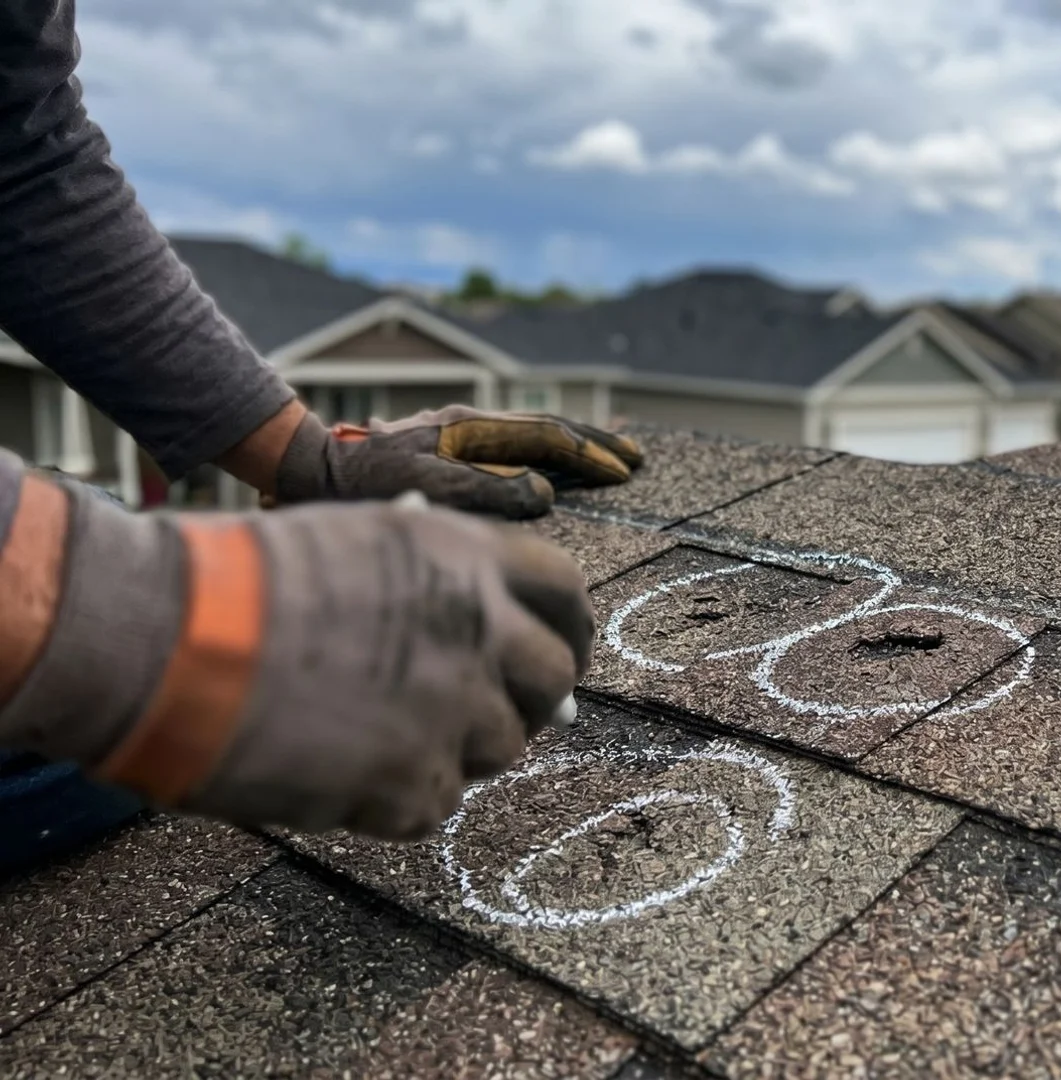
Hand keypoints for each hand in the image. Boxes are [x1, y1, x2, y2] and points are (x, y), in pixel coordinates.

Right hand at [2, 484, 592, 839]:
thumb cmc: (240, 586)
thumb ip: (438, 590)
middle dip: (530, 699)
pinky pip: (436, 803)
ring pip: (500, 747)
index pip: (565, 592)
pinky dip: (395, 798)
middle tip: (488, 712)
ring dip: (454, 748)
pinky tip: (338, 769)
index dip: (568, 628)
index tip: (560, 652)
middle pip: (553, 680)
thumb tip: (507, 652)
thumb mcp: (358, 549)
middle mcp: (476, 628)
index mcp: (465, 557)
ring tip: (378, 733)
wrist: (162, 640)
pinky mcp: (411, 783)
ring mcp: (451, 709)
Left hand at [272, 405, 643, 518]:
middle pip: (547, 426)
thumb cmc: (362, 488)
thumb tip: (544, 492)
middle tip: (636, 460)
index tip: (624, 472)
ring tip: (611, 460)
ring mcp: (460, 433)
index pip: (546, 435)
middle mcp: (470, 423)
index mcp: (470, 428)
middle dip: (594, 443)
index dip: (590, 454)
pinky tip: (558, 468)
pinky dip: (546, 455)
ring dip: (575, 447)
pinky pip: (512, 447)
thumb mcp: (425, 490)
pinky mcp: (450, 447)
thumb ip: (487, 490)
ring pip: (531, 434)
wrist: (308, 471)